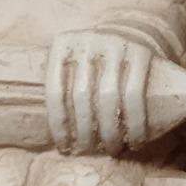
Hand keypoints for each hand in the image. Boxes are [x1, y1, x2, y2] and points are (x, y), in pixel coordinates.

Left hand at [46, 28, 157, 155]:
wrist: (134, 34)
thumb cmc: (97, 63)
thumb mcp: (74, 64)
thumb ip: (61, 88)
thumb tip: (43, 136)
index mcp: (63, 44)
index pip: (55, 90)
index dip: (58, 124)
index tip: (65, 148)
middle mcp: (88, 40)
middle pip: (82, 95)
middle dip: (85, 131)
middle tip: (90, 151)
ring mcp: (117, 44)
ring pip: (109, 96)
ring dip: (111, 131)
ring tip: (112, 150)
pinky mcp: (142, 52)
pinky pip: (136, 94)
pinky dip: (136, 122)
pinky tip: (136, 140)